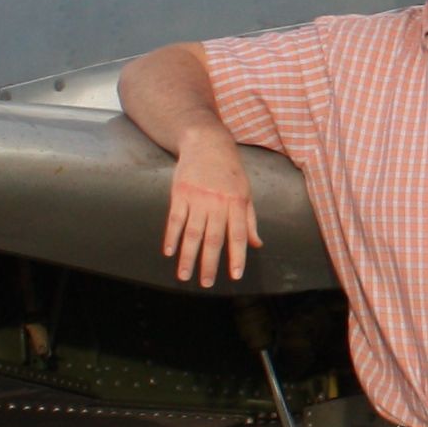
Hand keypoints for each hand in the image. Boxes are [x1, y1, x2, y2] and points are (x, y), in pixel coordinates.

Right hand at [162, 125, 259, 284]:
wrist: (207, 142)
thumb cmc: (230, 170)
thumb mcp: (246, 192)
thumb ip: (250, 220)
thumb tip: (257, 244)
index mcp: (237, 203)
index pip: (238, 235)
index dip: (237, 256)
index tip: (235, 276)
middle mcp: (217, 202)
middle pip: (213, 238)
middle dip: (209, 263)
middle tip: (205, 284)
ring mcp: (197, 198)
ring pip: (192, 232)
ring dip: (188, 256)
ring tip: (184, 276)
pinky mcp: (180, 193)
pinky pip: (175, 219)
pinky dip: (171, 236)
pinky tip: (169, 252)